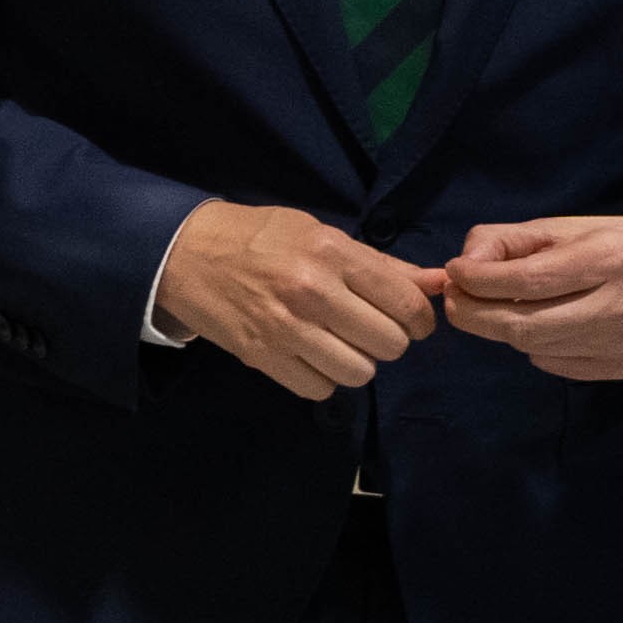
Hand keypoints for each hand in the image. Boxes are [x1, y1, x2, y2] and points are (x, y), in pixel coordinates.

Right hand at [152, 200, 444, 400]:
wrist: (184, 253)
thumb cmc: (259, 237)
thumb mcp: (320, 234)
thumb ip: (380, 265)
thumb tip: (437, 283)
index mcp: (331, 253)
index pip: (407, 304)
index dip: (418, 320)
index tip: (405, 319)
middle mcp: (312, 291)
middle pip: (390, 345)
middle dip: (386, 340)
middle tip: (365, 328)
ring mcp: (285, 328)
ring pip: (359, 373)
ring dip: (356, 362)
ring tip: (337, 343)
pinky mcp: (262, 357)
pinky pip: (320, 388)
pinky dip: (322, 378)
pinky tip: (309, 355)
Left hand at [442, 217, 622, 382]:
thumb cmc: (618, 245)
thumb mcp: (565, 227)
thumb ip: (507, 240)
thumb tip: (462, 267)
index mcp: (611, 259)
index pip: (529, 280)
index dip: (479, 280)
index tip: (452, 272)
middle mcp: (621, 306)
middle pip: (525, 325)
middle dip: (474, 313)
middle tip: (453, 298)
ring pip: (533, 347)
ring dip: (501, 327)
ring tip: (495, 305)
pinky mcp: (620, 369)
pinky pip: (552, 363)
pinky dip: (532, 344)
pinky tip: (541, 322)